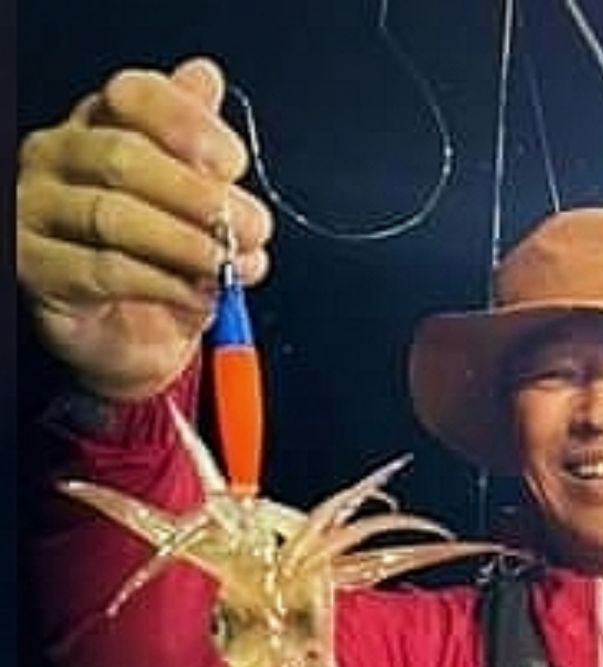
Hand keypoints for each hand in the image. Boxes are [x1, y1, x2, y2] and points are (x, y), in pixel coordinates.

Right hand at [16, 58, 273, 400]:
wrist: (139, 341)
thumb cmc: (167, 266)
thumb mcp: (198, 207)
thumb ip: (201, 152)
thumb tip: (205, 79)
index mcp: (101, 126)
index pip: (132, 97)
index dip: (186, 124)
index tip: (235, 163)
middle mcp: (59, 158)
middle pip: (125, 159)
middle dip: (200, 196)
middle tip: (254, 226)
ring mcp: (38, 211)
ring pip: (114, 217)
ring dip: (186, 243)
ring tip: (231, 263)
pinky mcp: (37, 269)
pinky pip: (105, 270)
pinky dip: (164, 283)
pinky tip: (201, 295)